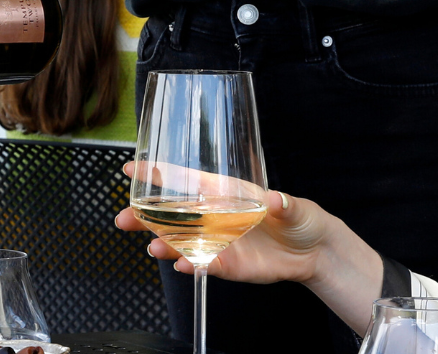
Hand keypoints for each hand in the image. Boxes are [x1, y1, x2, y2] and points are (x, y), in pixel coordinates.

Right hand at [112, 165, 386, 331]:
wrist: (314, 253)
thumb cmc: (302, 219)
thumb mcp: (297, 207)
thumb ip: (285, 204)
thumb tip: (276, 200)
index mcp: (226, 193)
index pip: (186, 180)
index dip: (158, 174)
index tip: (130, 171)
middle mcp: (217, 216)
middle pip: (174, 215)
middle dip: (146, 217)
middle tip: (123, 219)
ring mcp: (220, 241)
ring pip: (183, 242)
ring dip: (166, 244)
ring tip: (154, 248)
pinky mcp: (229, 265)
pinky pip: (204, 265)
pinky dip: (193, 266)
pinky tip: (183, 266)